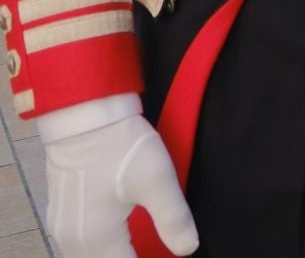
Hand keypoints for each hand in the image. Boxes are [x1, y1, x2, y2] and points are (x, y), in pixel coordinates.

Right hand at [40, 95, 198, 257]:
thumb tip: (188, 249)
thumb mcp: (157, 181)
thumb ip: (174, 219)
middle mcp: (73, 241)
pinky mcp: (60, 213)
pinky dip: (101, 249)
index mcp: (97, 240)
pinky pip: (79, 245)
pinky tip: (118, 241)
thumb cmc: (119, 147)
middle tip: (158, 251)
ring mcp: (62, 228)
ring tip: (141, 249)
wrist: (83, 116)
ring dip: (115, 256)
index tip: (168, 257)